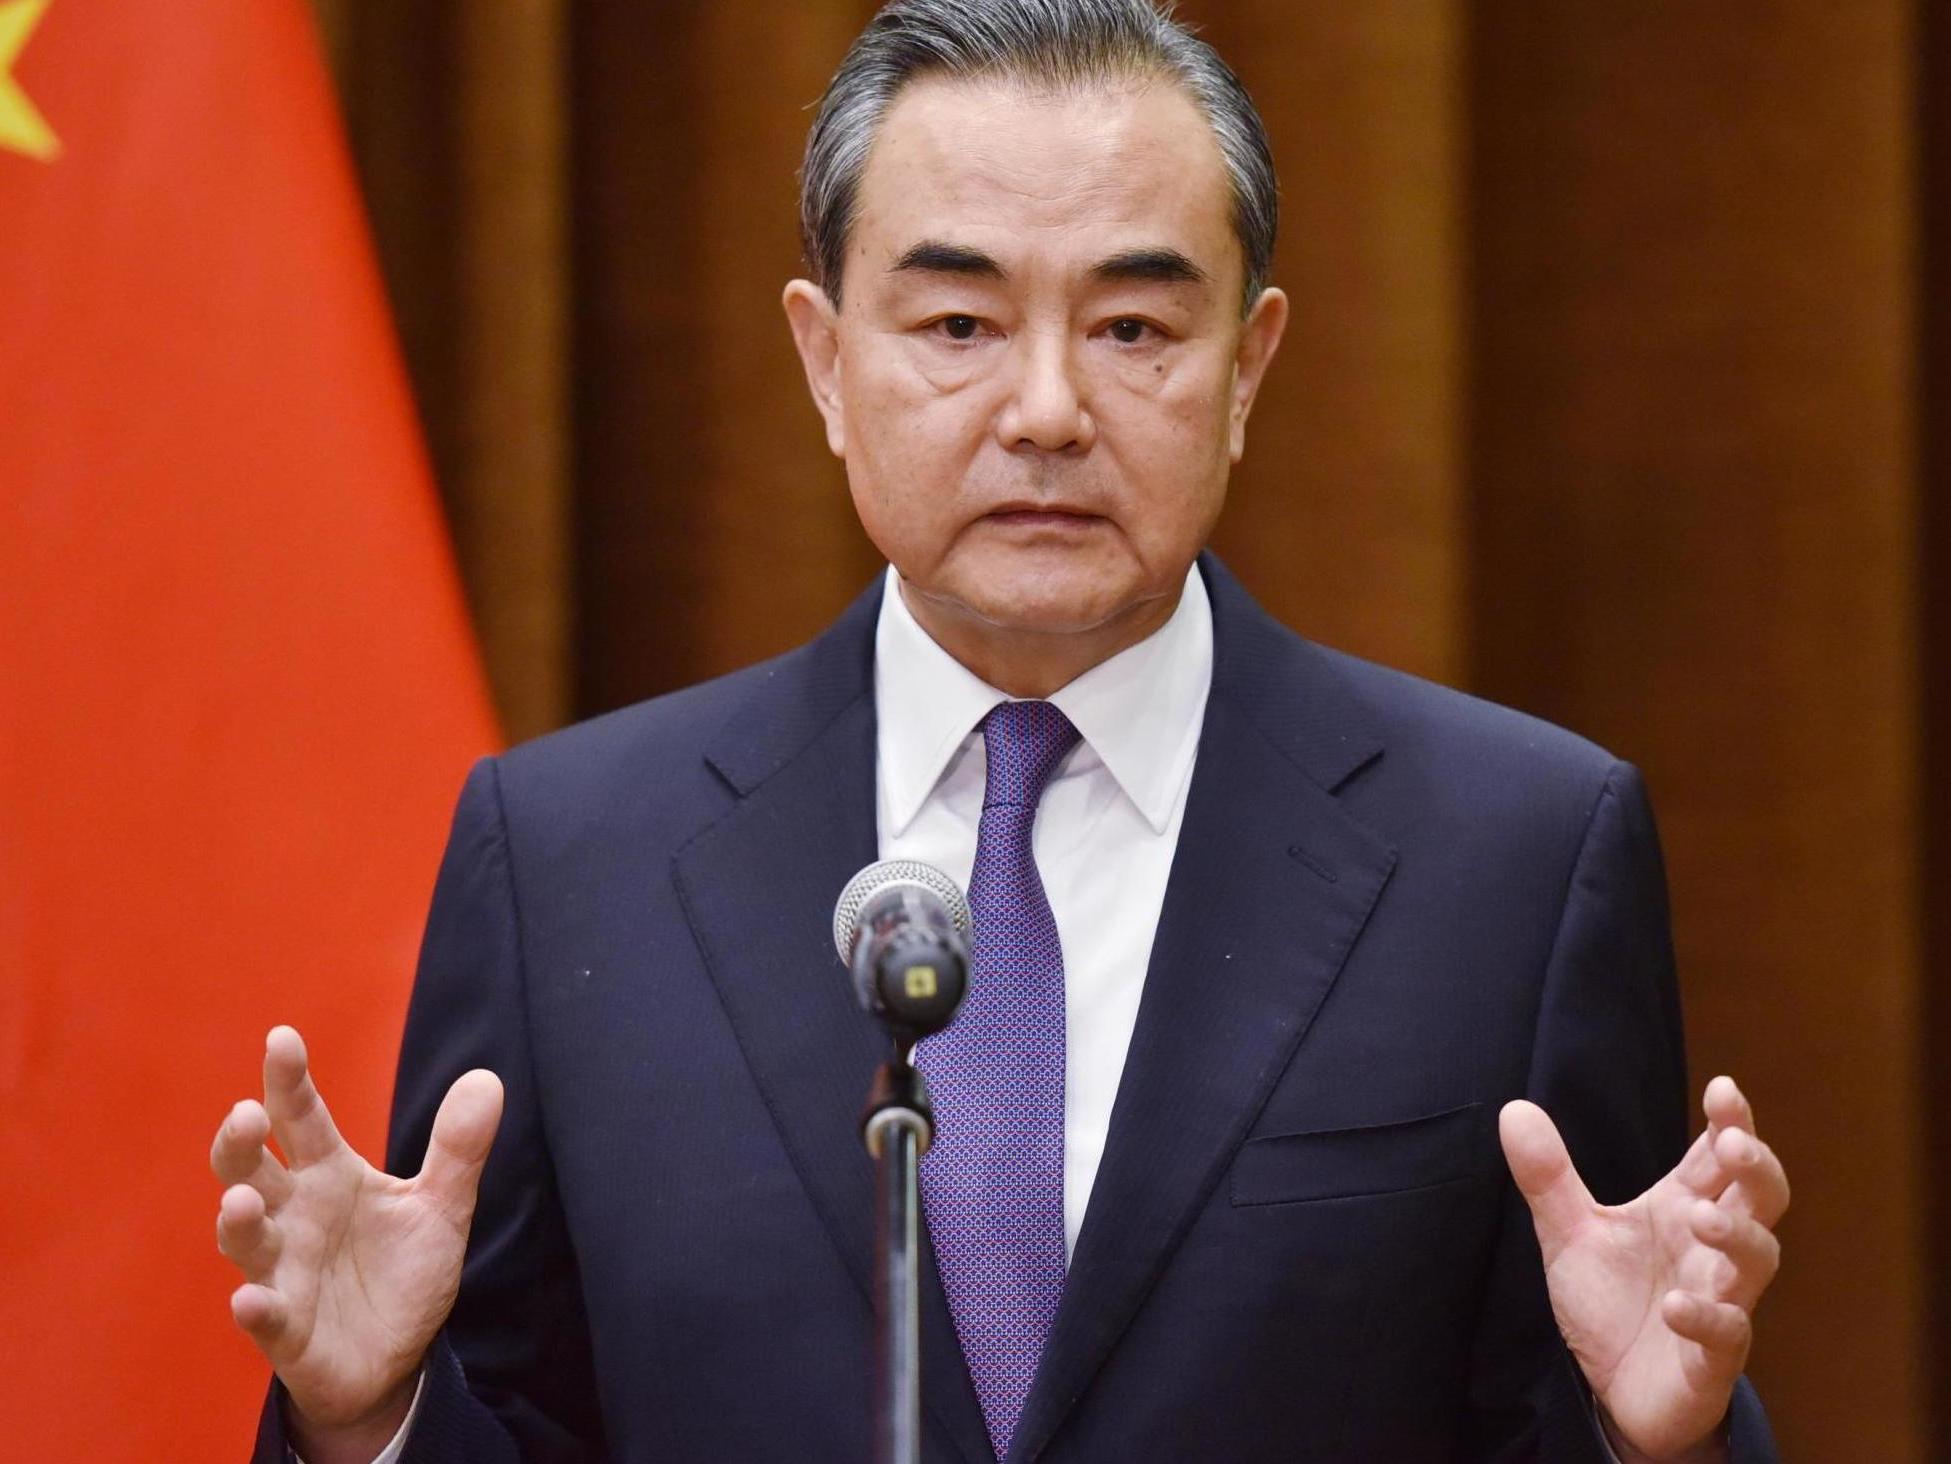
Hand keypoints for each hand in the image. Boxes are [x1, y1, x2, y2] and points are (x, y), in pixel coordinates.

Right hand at [210, 1026, 502, 1452]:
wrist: (394, 1357)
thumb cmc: (401, 1271)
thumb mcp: (440, 1206)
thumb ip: (458, 1148)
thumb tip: (487, 1077)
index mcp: (327, 1175)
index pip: (301, 1118)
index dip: (288, 1081)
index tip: (282, 1037)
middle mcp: (293, 1216)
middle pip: (250, 1170)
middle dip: (240, 1144)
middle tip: (246, 1114)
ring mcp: (282, 1272)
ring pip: (246, 1240)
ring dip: (240, 1221)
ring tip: (242, 1201)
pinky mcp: (287, 1330)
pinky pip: (266, 1317)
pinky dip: (257, 1309)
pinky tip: (251, 1300)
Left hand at [1499, 1076, 1787, 1462]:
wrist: (1612, 1392)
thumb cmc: (1610, 1303)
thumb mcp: (1569, 1233)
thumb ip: (1548, 1176)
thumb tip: (1514, 1108)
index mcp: (1683, 1209)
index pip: (1718, 1157)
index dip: (1731, 1122)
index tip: (1723, 1089)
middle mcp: (1711, 1249)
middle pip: (1761, 1198)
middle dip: (1757, 1168)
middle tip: (1733, 1143)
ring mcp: (1721, 1301)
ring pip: (1758, 1260)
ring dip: (1737, 1235)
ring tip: (1701, 1217)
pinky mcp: (1712, 1357)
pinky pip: (1727, 1334)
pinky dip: (1707, 1317)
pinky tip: (1676, 1306)